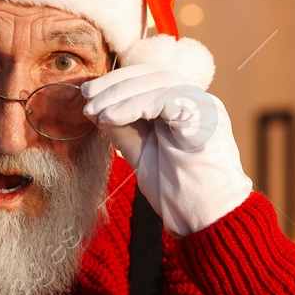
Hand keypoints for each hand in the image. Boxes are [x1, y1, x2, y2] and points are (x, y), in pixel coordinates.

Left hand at [82, 62, 252, 236]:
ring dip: (121, 94)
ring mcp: (207, 109)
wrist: (205, 221)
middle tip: (87, 97)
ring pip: (161, 81)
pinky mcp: (207, 120)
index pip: (152, 78)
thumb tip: (99, 109)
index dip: (119, 81)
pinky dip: (135, 105)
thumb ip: (126, 129)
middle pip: (156, 73)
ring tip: (95, 112)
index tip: (89, 93)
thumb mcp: (142, 153)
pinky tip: (110, 118)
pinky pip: (168, 98)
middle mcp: (200, 103)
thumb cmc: (178, 193)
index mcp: (188, 108)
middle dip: (116, 83)